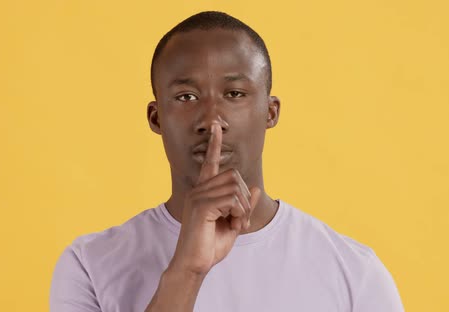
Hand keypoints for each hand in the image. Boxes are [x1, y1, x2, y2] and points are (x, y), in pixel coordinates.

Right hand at [169, 123, 260, 275]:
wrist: (194, 264)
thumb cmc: (210, 246)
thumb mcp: (233, 224)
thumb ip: (243, 205)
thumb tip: (254, 187)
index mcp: (204, 192)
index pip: (210, 162)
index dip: (214, 144)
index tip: (215, 127)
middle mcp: (199, 190)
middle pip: (234, 175)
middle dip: (244, 198)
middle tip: (242, 221)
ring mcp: (198, 197)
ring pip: (235, 187)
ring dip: (243, 208)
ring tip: (237, 224)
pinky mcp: (201, 206)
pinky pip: (231, 200)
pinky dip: (239, 213)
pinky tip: (232, 226)